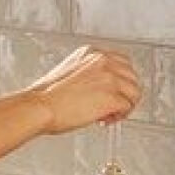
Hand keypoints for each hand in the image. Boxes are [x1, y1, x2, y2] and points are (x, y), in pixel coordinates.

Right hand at [18, 46, 141, 133]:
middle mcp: (103, 62)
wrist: (39, 107)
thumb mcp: (69, 72)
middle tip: (112, 107)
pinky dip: (118, 117)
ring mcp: (110, 78)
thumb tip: (103, 89)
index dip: (121, 81)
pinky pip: (127, 108)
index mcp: (92, 53)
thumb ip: (89, 74)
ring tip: (107, 115)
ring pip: (134, 93)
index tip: (114, 92)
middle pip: (132, 78)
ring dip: (124, 106)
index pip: (123, 62)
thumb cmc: (46, 96)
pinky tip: (102, 120)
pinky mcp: (112, 97)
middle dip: (125, 94)